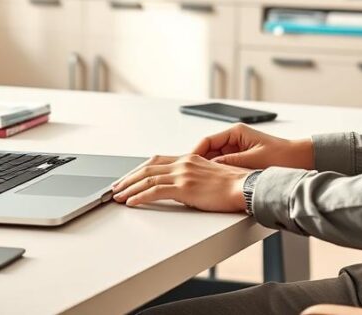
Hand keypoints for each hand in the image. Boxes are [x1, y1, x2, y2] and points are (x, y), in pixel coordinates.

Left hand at [111, 154, 251, 211]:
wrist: (245, 187)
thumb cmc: (232, 185)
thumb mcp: (208, 174)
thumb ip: (192, 176)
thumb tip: (181, 186)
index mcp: (188, 158)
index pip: (156, 161)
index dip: (139, 170)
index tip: (129, 178)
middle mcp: (183, 163)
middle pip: (147, 168)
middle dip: (129, 179)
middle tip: (117, 188)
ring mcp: (183, 174)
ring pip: (148, 179)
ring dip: (130, 188)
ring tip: (119, 196)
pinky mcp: (184, 188)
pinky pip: (155, 191)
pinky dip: (140, 197)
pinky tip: (132, 202)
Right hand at [192, 123, 313, 170]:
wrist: (300, 160)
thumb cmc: (281, 156)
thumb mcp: (252, 160)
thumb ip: (230, 163)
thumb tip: (209, 169)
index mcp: (236, 132)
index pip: (207, 141)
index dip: (195, 153)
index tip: (187, 164)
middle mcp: (234, 139)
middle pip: (208, 151)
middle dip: (199, 164)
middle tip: (189, 177)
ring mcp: (237, 150)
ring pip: (215, 160)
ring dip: (208, 170)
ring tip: (200, 182)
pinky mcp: (242, 160)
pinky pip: (224, 167)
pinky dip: (218, 174)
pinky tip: (213, 184)